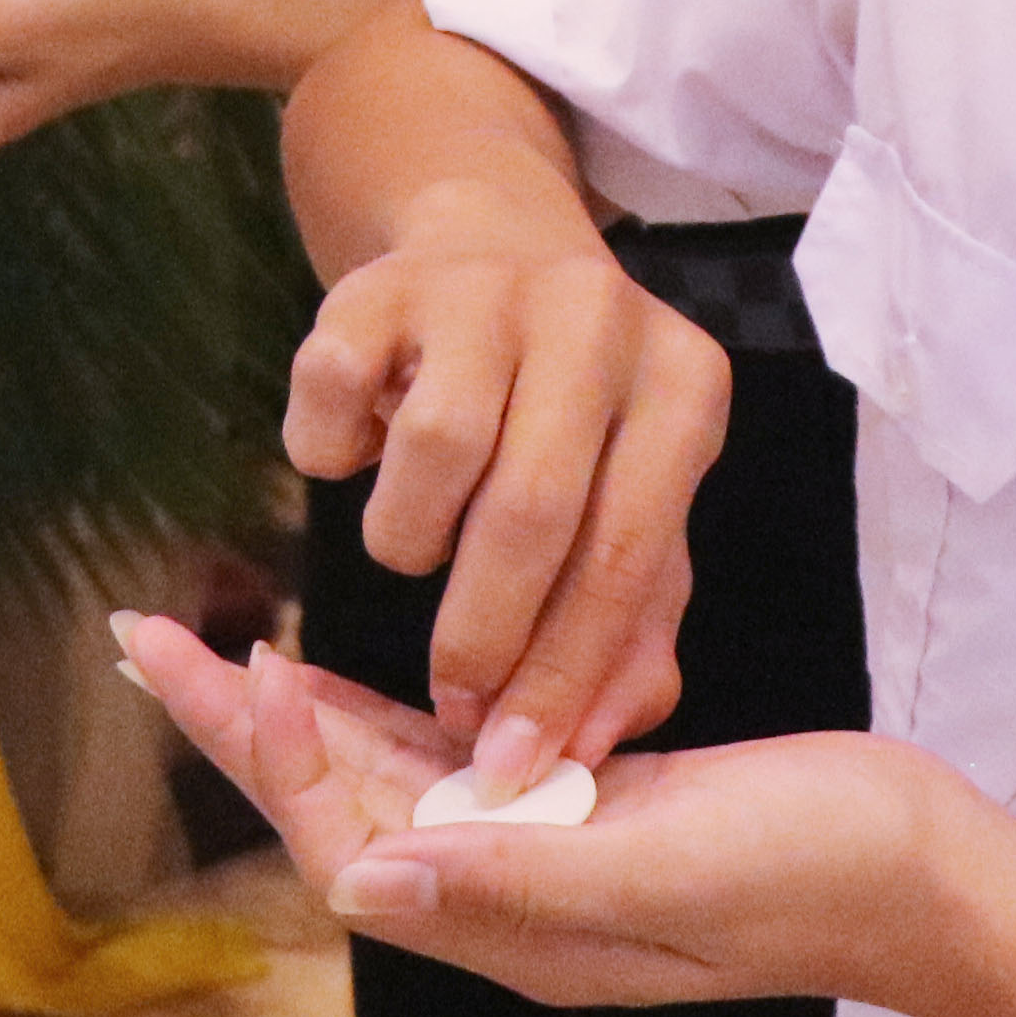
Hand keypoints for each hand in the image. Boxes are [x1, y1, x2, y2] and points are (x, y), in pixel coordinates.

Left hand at [113, 620, 969, 1015]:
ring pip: (382, 772)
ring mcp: (541, 848)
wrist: (925, 875)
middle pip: (337, 800)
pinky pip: (452, 755)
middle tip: (142, 637)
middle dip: (238, 724)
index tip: (243, 662)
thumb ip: (518, 877)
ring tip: (207, 646)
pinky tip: (337, 676)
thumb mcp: (662, 877)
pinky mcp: (581, 801)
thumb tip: (368, 880)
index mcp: (515, 920)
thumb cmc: (809, 871)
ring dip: (292, 712)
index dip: (286, 754)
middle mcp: (506, 892)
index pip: (355, 837)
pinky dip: (385, 711)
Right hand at [287, 184, 722, 793]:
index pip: (625, 552)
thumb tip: (587, 745)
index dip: (565, 673)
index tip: (513, 763)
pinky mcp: (378, 282)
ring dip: (409, 538)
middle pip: (529, 508)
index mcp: (683, 383)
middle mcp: (594, 316)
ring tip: (418, 542)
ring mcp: (485, 287)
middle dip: (482, 637)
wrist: (491, 253)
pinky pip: (333, 394)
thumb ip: (631, 629)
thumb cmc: (577, 424)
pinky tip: (362, 458)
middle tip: (451, 708)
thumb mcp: (633, 507)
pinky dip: (332, 456)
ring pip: (431, 450)